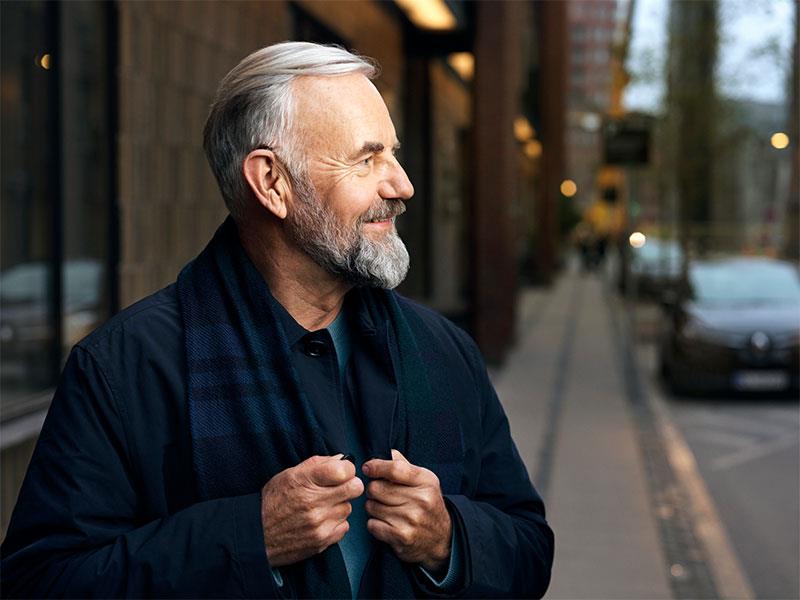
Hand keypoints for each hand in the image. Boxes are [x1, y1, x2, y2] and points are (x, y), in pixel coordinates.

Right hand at [260, 454, 363, 566]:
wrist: (255, 535)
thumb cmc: (271, 502)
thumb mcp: (288, 474)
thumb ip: (317, 464)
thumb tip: (340, 459)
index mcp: (306, 481)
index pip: (345, 470)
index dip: (346, 469)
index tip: (341, 471)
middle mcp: (314, 502)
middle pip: (355, 488)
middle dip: (349, 485)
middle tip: (338, 488)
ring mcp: (319, 523)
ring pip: (348, 508)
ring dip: (339, 506)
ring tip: (321, 507)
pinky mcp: (322, 540)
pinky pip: (344, 527)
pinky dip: (336, 523)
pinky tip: (321, 521)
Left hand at [362, 449, 451, 571]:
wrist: (441, 537)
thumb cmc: (428, 505)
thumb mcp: (424, 481)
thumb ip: (405, 466)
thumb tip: (388, 453)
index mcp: (426, 481)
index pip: (394, 469)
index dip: (376, 466)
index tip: (368, 468)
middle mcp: (420, 500)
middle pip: (377, 488)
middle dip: (373, 489)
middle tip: (380, 493)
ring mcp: (411, 519)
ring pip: (372, 506)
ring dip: (374, 507)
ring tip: (386, 509)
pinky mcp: (401, 536)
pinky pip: (372, 524)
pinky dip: (375, 524)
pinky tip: (386, 523)